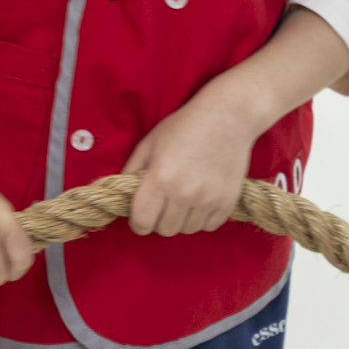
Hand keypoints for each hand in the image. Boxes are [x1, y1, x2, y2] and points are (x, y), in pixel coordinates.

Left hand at [121, 100, 256, 236]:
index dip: (137, 222)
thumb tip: (121, 195)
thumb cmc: (184, 127)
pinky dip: (202, 218)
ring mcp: (208, 200)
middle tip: (163, 202)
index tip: (140, 215)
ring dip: (181, 219)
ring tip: (183, 198)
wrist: (227, 118)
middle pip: (164, 230)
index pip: (142, 222)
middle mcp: (184, 193)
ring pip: (186, 230)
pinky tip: (200, 200)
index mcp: (160, 178)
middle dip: (159, 219)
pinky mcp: (227, 203)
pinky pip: (208, 226)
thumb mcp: (150, 143)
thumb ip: (132, 170)